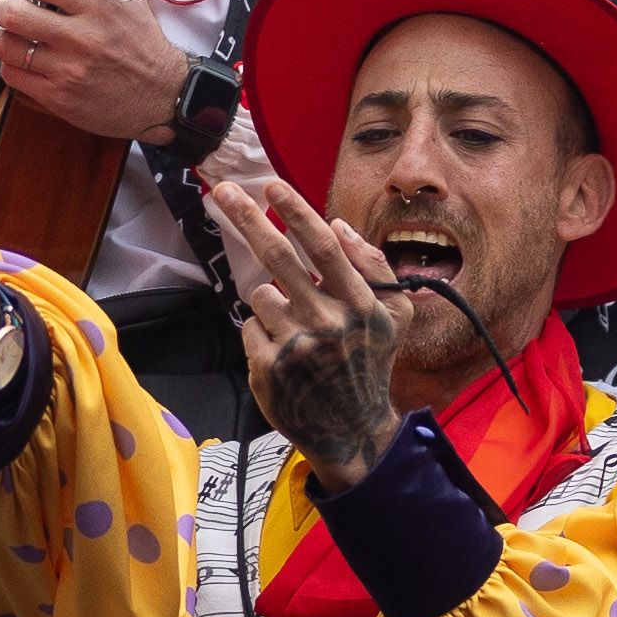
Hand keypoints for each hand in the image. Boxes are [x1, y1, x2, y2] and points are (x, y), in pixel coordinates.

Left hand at [0, 0, 189, 141]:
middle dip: (2, 7)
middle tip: (8, 9)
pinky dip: (10, 65)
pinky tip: (21, 59)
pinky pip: (13, 76)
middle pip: (15, 14)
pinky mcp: (58, 98)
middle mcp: (81, 38)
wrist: (161, 95)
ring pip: (7, 47)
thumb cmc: (140, 39)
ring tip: (6, 33)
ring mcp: (68, 70)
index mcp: (97, 6)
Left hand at [214, 177, 415, 493]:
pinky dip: (262, 332)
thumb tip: (337, 225)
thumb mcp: (394, 317)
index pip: (322, 247)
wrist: (353, 431)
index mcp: (362, 304)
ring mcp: (295, 346)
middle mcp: (328, 322)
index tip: (271, 185)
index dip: (295, 212)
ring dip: (271, 301)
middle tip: (222, 191)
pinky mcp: (268, 368)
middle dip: (246, 218)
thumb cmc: (369, 363)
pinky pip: (250, 327)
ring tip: (296, 328)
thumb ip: (374, 268)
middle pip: (277, 257)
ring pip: (261, 294)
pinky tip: (285, 353)